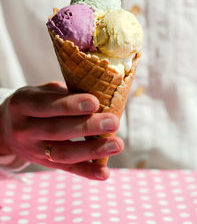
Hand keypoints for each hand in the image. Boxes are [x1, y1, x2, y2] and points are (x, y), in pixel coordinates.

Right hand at [0, 81, 122, 179]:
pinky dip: (87, 172)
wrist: (8, 126)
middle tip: (113, 122)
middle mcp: (24, 129)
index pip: (47, 106)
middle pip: (57, 130)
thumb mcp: (42, 92)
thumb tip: (99, 93)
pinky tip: (104, 173)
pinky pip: (66, 168)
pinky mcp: (44, 163)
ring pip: (63, 153)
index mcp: (23, 104)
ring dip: (92, 150)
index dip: (71, 105)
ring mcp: (32, 149)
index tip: (95, 102)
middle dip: (87, 127)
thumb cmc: (34, 102)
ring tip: (116, 145)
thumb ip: (64, 93)